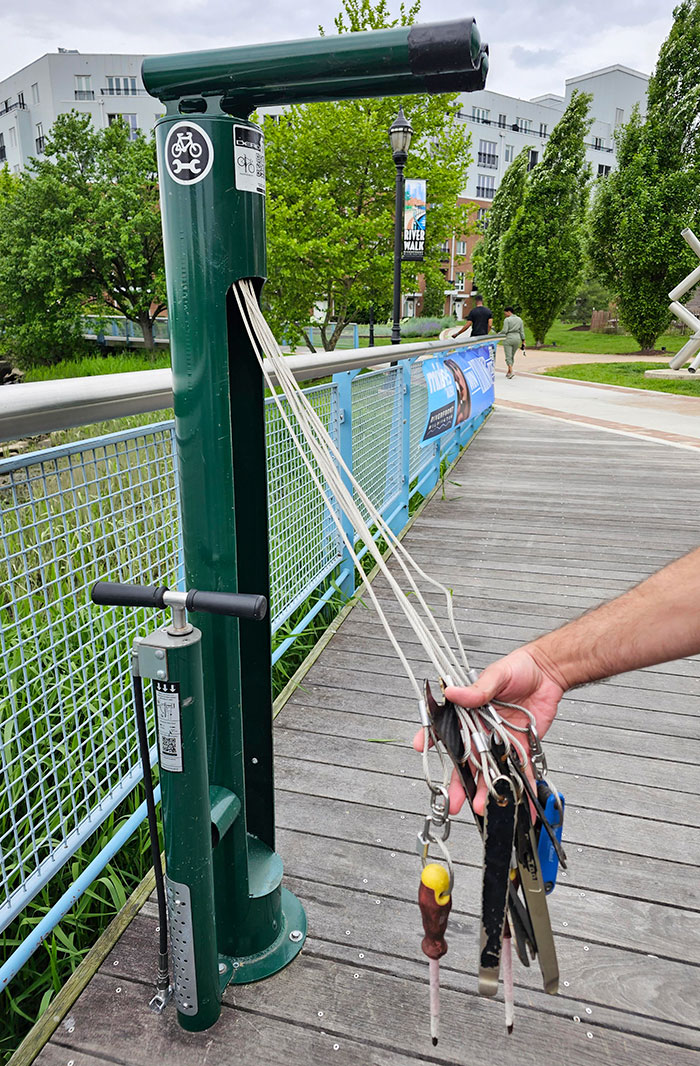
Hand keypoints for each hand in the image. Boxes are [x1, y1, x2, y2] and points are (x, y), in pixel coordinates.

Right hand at [413, 647, 564, 815]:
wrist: (548, 673)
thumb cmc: (518, 668)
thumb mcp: (497, 674)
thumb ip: (478, 689)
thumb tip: (453, 693)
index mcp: (469, 711)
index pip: (446, 727)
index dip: (431, 738)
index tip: (421, 747)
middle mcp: (481, 730)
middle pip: (466, 759)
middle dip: (458, 782)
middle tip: (451, 800)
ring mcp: (500, 741)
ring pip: (489, 770)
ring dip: (485, 790)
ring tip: (481, 808)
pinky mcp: (521, 747)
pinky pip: (519, 770)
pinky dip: (520, 787)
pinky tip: (517, 803)